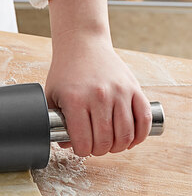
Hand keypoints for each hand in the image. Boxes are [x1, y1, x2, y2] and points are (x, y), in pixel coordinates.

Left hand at [47, 0, 151, 157]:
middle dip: (99, 151)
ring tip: (111, 145)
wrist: (82, 44)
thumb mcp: (52, 94)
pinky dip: (140, 134)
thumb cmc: (65, 71)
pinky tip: (131, 139)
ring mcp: (119, 92)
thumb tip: (65, 144)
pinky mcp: (134, 88)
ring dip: (119, 146)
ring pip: (125, 134)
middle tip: (95, 148)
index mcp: (75, 100)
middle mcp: (98, 97)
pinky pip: (143, 119)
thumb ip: (55, 121)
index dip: (82, 151)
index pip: (83, 141)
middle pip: (105, 141)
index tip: (81, 149)